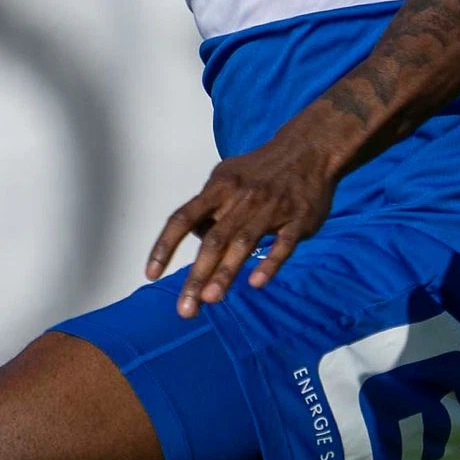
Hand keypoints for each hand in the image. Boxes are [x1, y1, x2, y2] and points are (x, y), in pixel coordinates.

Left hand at [147, 131, 344, 316]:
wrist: (308, 149)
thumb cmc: (259, 169)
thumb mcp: (225, 176)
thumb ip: (208, 206)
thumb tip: (192, 235)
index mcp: (219, 188)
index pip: (182, 218)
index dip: (164, 247)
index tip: (151, 274)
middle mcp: (241, 199)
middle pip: (213, 240)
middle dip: (197, 277)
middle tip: (185, 309)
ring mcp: (271, 209)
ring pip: (244, 244)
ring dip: (226, 273)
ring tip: (210, 299)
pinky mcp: (299, 220)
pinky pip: (283, 245)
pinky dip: (270, 263)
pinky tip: (256, 283)